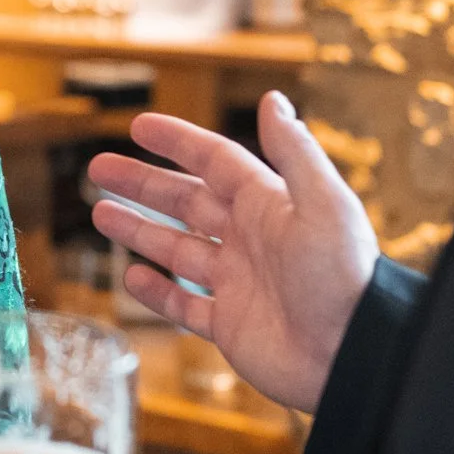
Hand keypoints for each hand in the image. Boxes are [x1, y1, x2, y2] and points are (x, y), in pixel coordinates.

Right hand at [90, 90, 376, 413]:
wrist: (352, 354)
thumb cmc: (344, 277)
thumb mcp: (324, 204)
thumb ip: (294, 152)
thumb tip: (273, 100)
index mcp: (269, 205)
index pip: (215, 162)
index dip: (178, 143)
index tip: (140, 127)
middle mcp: (250, 240)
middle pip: (186, 202)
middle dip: (143, 184)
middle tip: (100, 169)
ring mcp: (238, 283)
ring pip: (177, 249)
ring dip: (140, 230)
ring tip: (101, 214)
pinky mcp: (232, 326)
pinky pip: (185, 305)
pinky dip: (156, 293)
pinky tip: (131, 277)